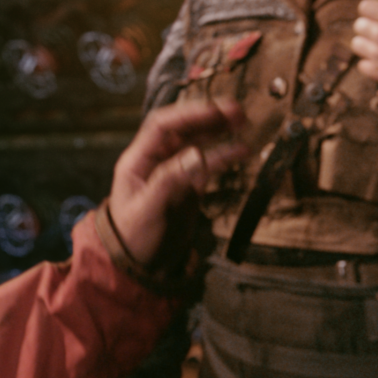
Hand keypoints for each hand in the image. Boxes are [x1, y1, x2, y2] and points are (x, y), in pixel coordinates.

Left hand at [107, 101, 247, 265]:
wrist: (138, 267)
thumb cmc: (134, 239)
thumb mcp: (149, 210)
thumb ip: (171, 181)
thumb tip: (199, 154)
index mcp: (138, 161)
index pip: (163, 126)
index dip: (189, 114)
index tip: (216, 111)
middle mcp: (155, 161)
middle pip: (183, 129)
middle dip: (208, 118)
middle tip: (236, 111)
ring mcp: (172, 172)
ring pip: (197, 143)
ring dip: (218, 131)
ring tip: (242, 121)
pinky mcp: (187, 186)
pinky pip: (207, 164)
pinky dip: (224, 155)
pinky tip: (243, 150)